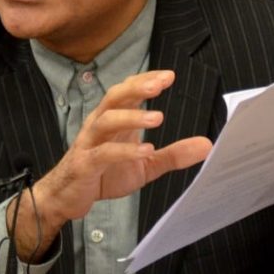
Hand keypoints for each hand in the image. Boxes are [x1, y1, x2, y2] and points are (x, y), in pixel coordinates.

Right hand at [8, 70, 211, 261]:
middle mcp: (100, 125)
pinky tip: (145, 150)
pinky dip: (125, 151)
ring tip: (158, 118)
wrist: (66, 198)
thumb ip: (173, 154)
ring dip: (132, 116)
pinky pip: (104, 153)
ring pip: (107, 120)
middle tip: (161, 84)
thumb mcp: (145, 165)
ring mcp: (90, 143)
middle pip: (114, 97)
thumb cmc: (103, 175)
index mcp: (114, 120)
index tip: (169, 75)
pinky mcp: (85, 164)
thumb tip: (207, 144)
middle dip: (137, 87)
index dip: (146, 81)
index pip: (128, 92)